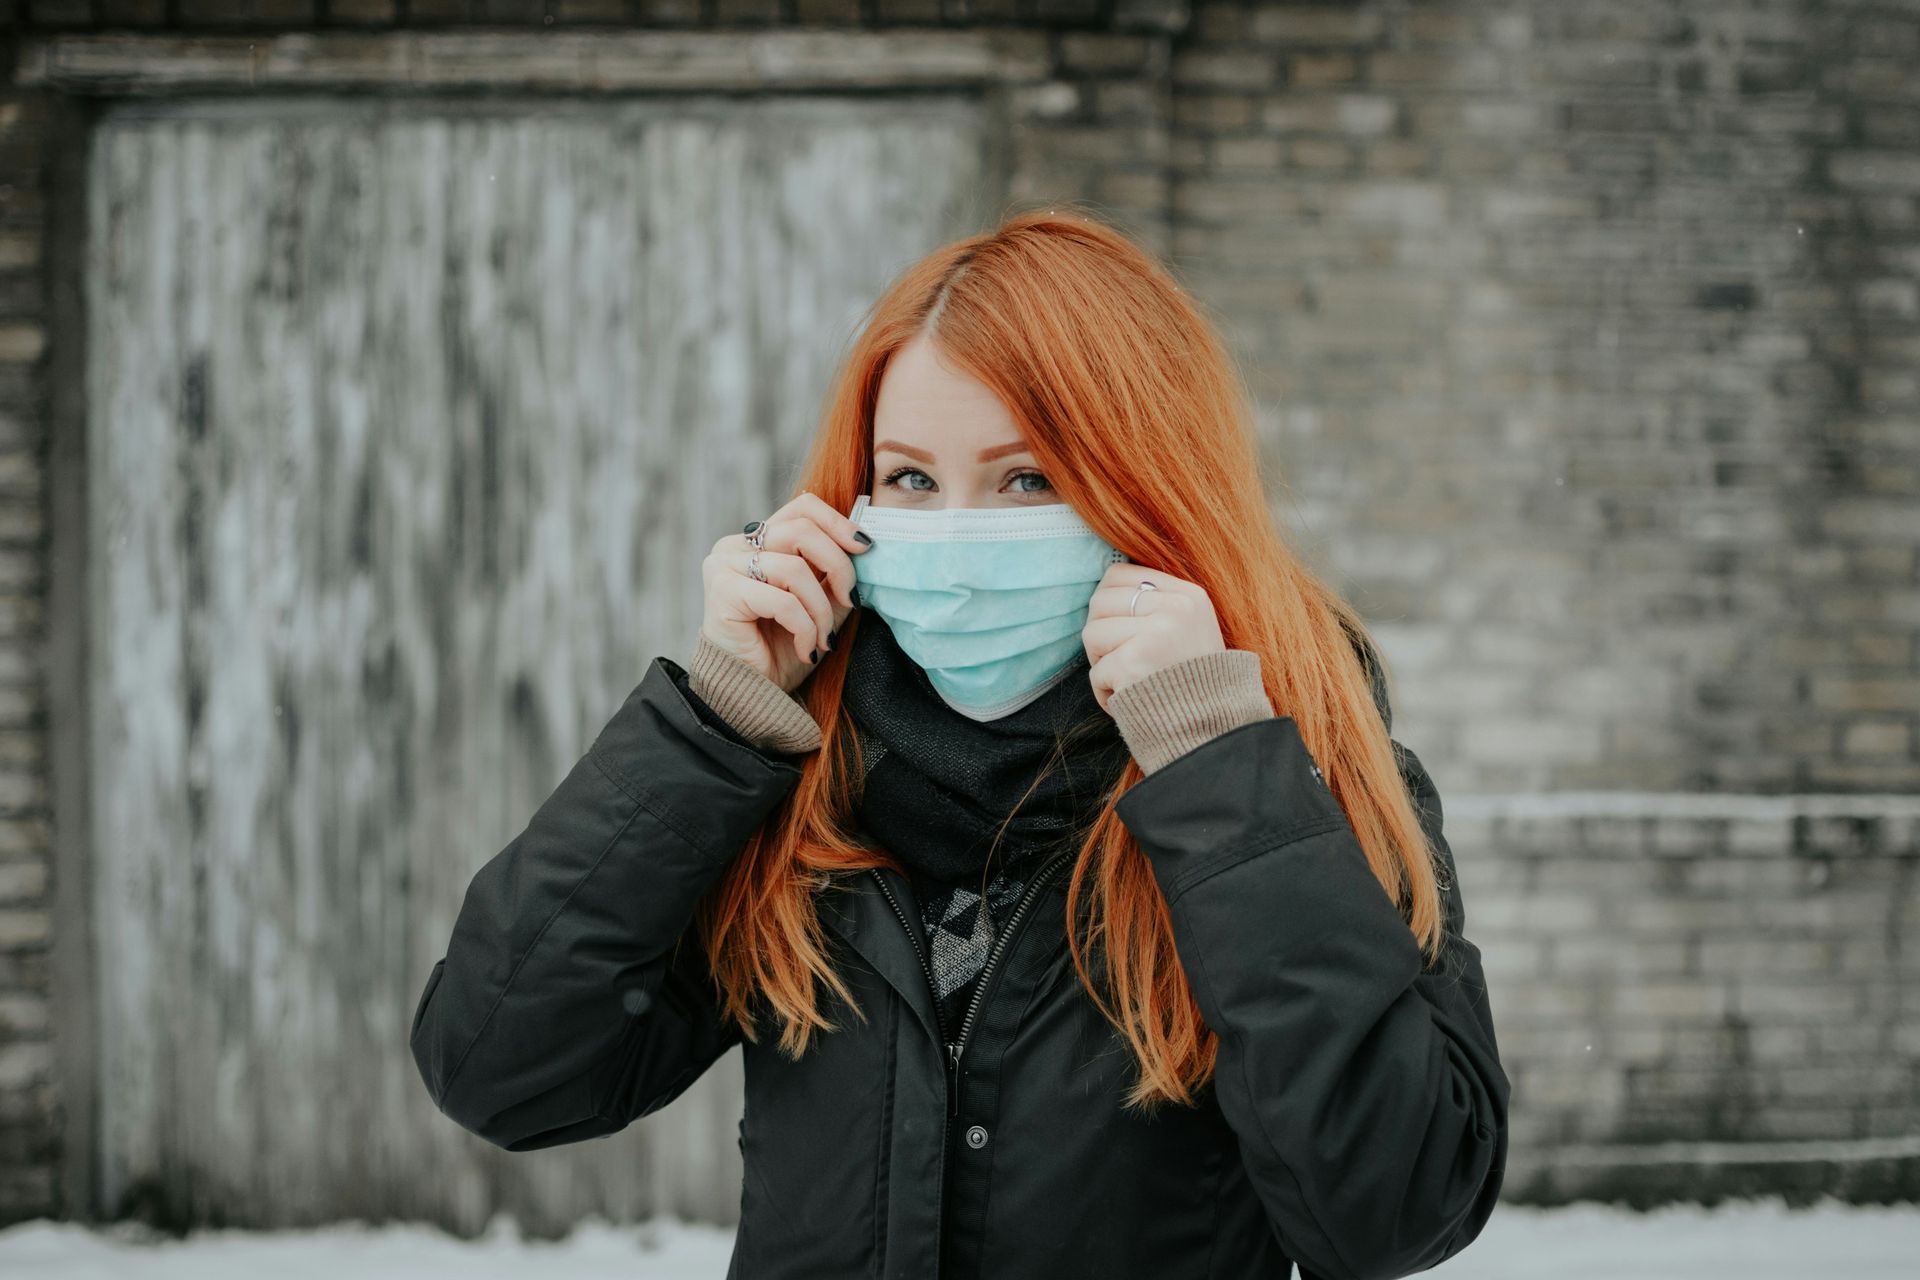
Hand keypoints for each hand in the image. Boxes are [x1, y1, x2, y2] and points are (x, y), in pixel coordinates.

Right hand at [699, 491, 872, 694]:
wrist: (753, 693)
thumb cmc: (784, 649)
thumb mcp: (820, 603)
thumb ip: (832, 573)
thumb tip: (863, 545)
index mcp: (759, 541)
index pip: (803, 507)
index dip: (838, 523)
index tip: (865, 549)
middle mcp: (736, 545)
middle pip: (802, 530)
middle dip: (838, 567)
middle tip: (850, 601)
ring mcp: (724, 565)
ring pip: (794, 568)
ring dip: (821, 610)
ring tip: (824, 639)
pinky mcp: (722, 591)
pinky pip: (782, 600)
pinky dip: (804, 628)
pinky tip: (807, 650)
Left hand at [1081, 563, 1225, 712]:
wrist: (1213, 732)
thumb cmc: (1193, 684)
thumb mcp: (1189, 629)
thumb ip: (1155, 605)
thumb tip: (1103, 588)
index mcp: (1188, 596)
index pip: (1119, 575)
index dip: (1108, 602)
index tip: (1119, 628)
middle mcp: (1175, 609)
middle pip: (1099, 602)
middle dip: (1101, 635)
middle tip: (1124, 661)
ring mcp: (1155, 635)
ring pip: (1091, 634)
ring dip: (1102, 664)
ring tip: (1130, 680)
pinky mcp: (1134, 665)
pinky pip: (1096, 672)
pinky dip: (1106, 693)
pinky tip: (1132, 700)